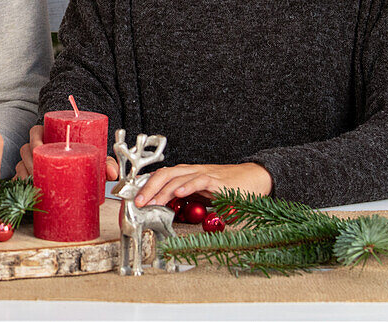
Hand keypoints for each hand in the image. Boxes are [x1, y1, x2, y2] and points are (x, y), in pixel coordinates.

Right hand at [15, 125, 119, 180]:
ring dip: (24, 174)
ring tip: (33, 184)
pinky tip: (24, 192)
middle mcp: (37, 147)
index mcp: (49, 135)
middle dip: (28, 162)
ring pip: (20, 165)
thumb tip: (112, 172)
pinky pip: (17, 179)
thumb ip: (105, 161)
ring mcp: (30, 161)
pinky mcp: (29, 176)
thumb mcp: (93, 155)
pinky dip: (19, 185)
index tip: (39, 148)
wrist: (77, 165)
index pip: (35, 131)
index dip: (34, 139)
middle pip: (25, 150)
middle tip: (37, 173)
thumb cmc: (82, 155)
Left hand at [130, 162, 273, 207]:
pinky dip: (187, 186)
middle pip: (164, 174)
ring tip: (151, 201)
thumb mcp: (204, 197)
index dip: (146, 185)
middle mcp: (192, 172)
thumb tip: (172, 215)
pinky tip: (178, 193)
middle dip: (148, 187)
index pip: (161, 177)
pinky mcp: (217, 181)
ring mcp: (204, 174)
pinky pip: (199, 180)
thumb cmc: (229, 189)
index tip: (132, 196)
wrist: (255, 179)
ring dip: (162, 189)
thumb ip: (189, 203)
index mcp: (187, 176)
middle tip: (138, 202)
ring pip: (177, 177)